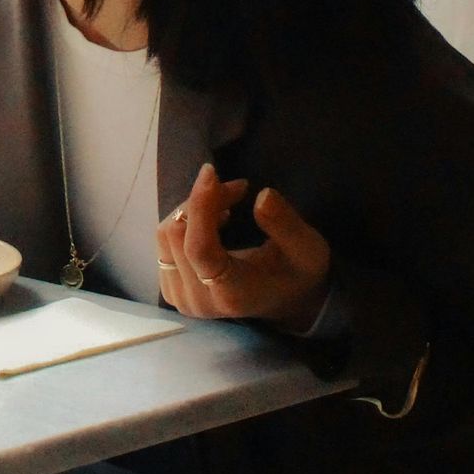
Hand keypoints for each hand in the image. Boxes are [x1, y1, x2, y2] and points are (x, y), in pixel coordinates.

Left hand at [156, 165, 330, 330]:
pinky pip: (164, 243)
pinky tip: (211, 219)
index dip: (200, 206)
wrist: (287, 300)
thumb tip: (262, 196)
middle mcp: (199, 300)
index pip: (200, 249)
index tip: (212, 173)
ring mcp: (180, 297)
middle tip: (236, 187)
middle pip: (179, 234)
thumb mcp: (308, 248)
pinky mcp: (171, 289)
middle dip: (204, 199)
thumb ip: (285, 224)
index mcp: (232, 293)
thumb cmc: (298, 273)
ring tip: (225, 201)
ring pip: (167, 235)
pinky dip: (185, 221)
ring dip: (193, 207)